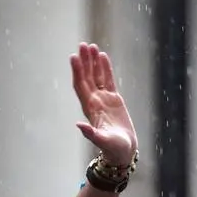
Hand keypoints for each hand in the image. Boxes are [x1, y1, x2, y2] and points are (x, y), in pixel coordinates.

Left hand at [70, 42, 137, 165]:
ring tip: (91, 46)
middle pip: (87, 77)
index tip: (74, 57)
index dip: (77, 71)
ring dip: (93, 62)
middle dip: (84, 61)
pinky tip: (103, 56)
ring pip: (97, 76)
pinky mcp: (114, 100)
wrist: (122, 151)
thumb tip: (78, 125)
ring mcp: (104, 100)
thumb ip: (90, 134)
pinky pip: (108, 80)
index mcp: (90, 109)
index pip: (81, 86)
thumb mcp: (103, 141)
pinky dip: (105, 68)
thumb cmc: (113, 148)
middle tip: (82, 45)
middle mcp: (94, 102)